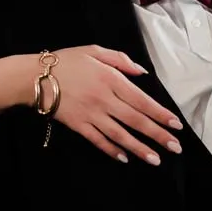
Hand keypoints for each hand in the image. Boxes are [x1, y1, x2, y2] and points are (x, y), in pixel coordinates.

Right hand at [52, 45, 183, 165]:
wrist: (35, 77)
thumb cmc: (67, 61)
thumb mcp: (94, 51)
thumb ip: (121, 60)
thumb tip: (142, 73)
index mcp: (111, 79)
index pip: (142, 100)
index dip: (160, 114)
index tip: (176, 125)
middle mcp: (105, 99)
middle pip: (136, 120)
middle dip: (157, 135)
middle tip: (175, 148)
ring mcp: (91, 115)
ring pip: (120, 135)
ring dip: (139, 148)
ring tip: (155, 159)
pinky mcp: (78, 126)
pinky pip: (98, 140)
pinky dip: (112, 150)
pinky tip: (125, 158)